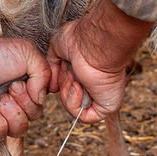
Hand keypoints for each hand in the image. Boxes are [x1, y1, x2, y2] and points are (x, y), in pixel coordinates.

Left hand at [0, 36, 50, 141]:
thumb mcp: (27, 52)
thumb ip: (45, 73)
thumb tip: (40, 98)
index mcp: (25, 86)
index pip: (41, 102)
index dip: (35, 96)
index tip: (21, 82)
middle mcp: (13, 101)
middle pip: (34, 116)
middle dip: (23, 103)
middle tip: (9, 87)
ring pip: (19, 130)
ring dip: (11, 114)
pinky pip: (0, 136)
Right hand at [47, 0, 153, 123]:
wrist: (93, 42)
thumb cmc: (80, 39)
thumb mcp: (57, 49)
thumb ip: (52, 67)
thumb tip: (50, 86)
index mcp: (87, 74)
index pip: (68, 88)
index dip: (60, 82)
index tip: (61, 69)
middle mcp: (95, 86)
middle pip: (69, 99)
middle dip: (63, 87)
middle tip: (69, 72)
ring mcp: (101, 97)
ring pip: (75, 110)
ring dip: (67, 94)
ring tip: (74, 78)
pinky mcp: (106, 106)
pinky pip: (84, 117)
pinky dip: (74, 104)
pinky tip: (78, 87)